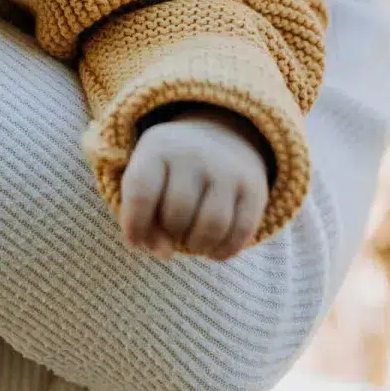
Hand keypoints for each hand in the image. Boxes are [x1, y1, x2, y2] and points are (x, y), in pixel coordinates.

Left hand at [119, 113, 269, 261]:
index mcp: (157, 147)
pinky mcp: (254, 188)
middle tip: (172, 231)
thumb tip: (165, 254)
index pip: (141, 193)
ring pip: (211, 227)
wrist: (221, 137)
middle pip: (177, 214)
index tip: (134, 240)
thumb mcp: (147, 181)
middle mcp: (194, 154)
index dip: (135, 226)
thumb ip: (142, 220)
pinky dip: (223, 251)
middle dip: (170, 233)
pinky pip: (240, 233)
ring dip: (197, 246)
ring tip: (191, 242)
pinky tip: (212, 250)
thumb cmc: (170, 172)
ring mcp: (228, 169)